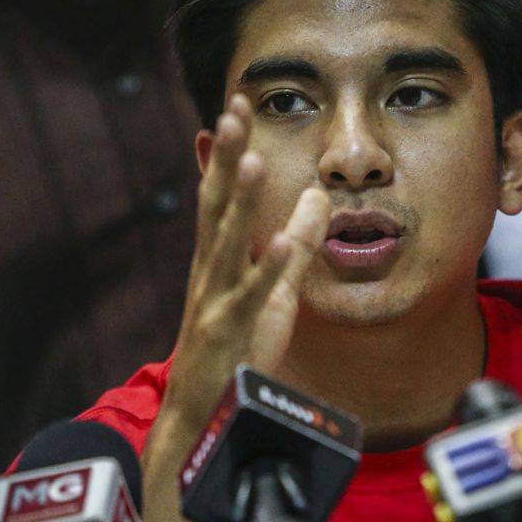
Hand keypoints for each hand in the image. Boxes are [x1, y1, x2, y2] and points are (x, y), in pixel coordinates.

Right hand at [164, 92, 330, 429]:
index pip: (221, 194)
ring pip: (225, 242)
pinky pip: (250, 297)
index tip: (236, 106)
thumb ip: (295, 244)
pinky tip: (280, 243)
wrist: (206, 415)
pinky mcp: (229, 331)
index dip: (228, 151)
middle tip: (231, 112)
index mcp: (218, 257)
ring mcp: (215, 299)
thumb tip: (316, 196)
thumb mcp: (274, 289)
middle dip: (223, 158)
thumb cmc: (238, 347)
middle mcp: (210, 270)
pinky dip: (267, 269)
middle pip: (215, 205)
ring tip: (249, 160)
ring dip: (238, 201)